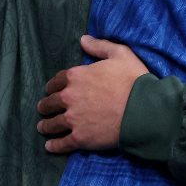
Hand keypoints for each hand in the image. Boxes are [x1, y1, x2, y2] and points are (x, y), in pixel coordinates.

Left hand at [36, 35, 149, 153]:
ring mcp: (73, 119)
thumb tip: (83, 39)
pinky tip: (50, 146)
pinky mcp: (80, 138)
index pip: (57, 81)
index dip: (53, 85)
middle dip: (45, 105)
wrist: (143, 110)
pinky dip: (54, 146)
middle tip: (43, 109)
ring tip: (42, 127)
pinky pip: (62, 143)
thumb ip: (99, 46)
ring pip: (52, 124)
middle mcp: (69, 97)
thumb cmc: (133, 80)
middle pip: (51, 102)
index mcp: (76, 76)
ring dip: (45, 126)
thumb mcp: (120, 54)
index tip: (51, 90)